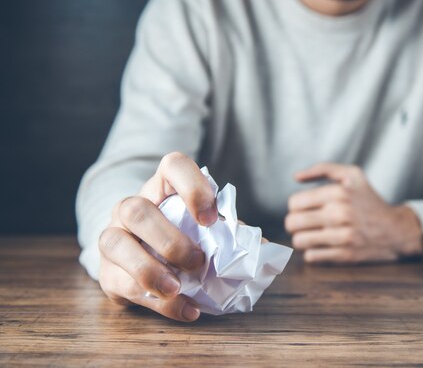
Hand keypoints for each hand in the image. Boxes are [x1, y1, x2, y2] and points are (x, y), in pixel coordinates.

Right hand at [98, 152, 217, 321]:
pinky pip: (125, 285)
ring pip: (114, 243)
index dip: (192, 187)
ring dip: (149, 270)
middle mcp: (130, 206)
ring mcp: (113, 237)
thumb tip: (260, 247)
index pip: (173, 166)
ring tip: (177, 288)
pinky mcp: (107, 272)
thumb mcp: (204, 228)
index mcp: (162, 187)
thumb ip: (227, 232)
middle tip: (198, 261)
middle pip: (137, 209)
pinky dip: (159, 303)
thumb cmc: (181, 236)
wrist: (141, 257)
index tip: (211, 218)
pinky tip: (186, 309)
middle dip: (169, 239)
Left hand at [285, 163, 422, 263]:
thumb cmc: (369, 201)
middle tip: (304, 223)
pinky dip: (313, 252)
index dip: (296, 206)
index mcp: (338, 192)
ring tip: (312, 234)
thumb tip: (296, 177)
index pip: (294, 203)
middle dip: (294, 223)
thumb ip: (323, 169)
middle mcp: (340, 214)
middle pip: (292, 223)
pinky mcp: (345, 256)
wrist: (396, 230)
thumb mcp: (352, 175)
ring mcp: (342, 237)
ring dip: (302, 238)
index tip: (305, 208)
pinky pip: (312, 257)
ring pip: (299, 241)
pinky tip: (323, 245)